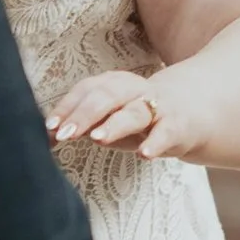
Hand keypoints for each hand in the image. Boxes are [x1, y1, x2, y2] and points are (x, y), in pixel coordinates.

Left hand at [45, 64, 206, 160]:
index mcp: (114, 85)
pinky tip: (144, 154)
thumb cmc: (139, 120)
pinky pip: (166, 132)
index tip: (49, 128)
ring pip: (135, 112)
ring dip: (115, 124)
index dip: (67, 107)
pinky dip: (155, 142)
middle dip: (84, 114)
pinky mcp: (178, 125)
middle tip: (65, 134)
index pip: (87, 90)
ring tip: (98, 138)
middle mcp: (134, 91)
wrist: (192, 113)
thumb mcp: (110, 120)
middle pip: (107, 95)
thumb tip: (48, 138)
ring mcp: (158, 107)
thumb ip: (83, 127)